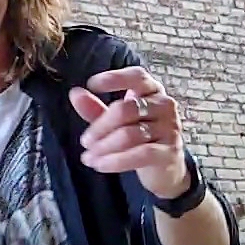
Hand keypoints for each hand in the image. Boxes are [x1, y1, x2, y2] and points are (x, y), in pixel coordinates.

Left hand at [69, 66, 188, 198]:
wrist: (165, 168)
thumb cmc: (140, 136)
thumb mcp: (116, 121)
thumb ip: (95, 107)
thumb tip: (75, 93)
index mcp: (151, 90)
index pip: (137, 77)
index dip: (115, 78)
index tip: (91, 84)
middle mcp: (164, 105)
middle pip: (126, 109)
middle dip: (100, 126)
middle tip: (85, 141)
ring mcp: (169, 128)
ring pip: (130, 134)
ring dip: (104, 147)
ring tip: (88, 157)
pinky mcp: (169, 152)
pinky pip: (140, 154)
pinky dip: (116, 161)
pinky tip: (100, 165)